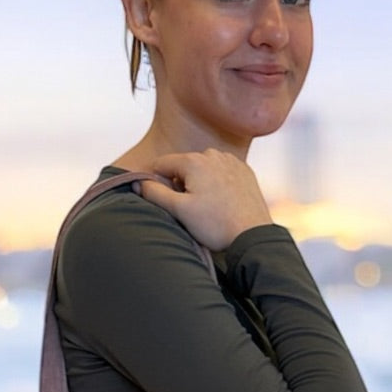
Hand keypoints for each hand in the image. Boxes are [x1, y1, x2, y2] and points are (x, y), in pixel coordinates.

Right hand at [138, 149, 272, 250]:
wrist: (253, 236)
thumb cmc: (216, 225)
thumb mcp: (179, 211)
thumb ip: (154, 193)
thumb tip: (139, 182)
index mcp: (194, 161)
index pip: (161, 164)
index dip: (156, 182)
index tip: (163, 200)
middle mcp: (213, 155)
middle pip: (183, 167)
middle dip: (181, 184)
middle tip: (189, 209)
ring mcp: (232, 162)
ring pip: (203, 170)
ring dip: (199, 185)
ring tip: (207, 208)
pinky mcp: (245, 172)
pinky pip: (221, 174)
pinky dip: (217, 185)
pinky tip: (222, 204)